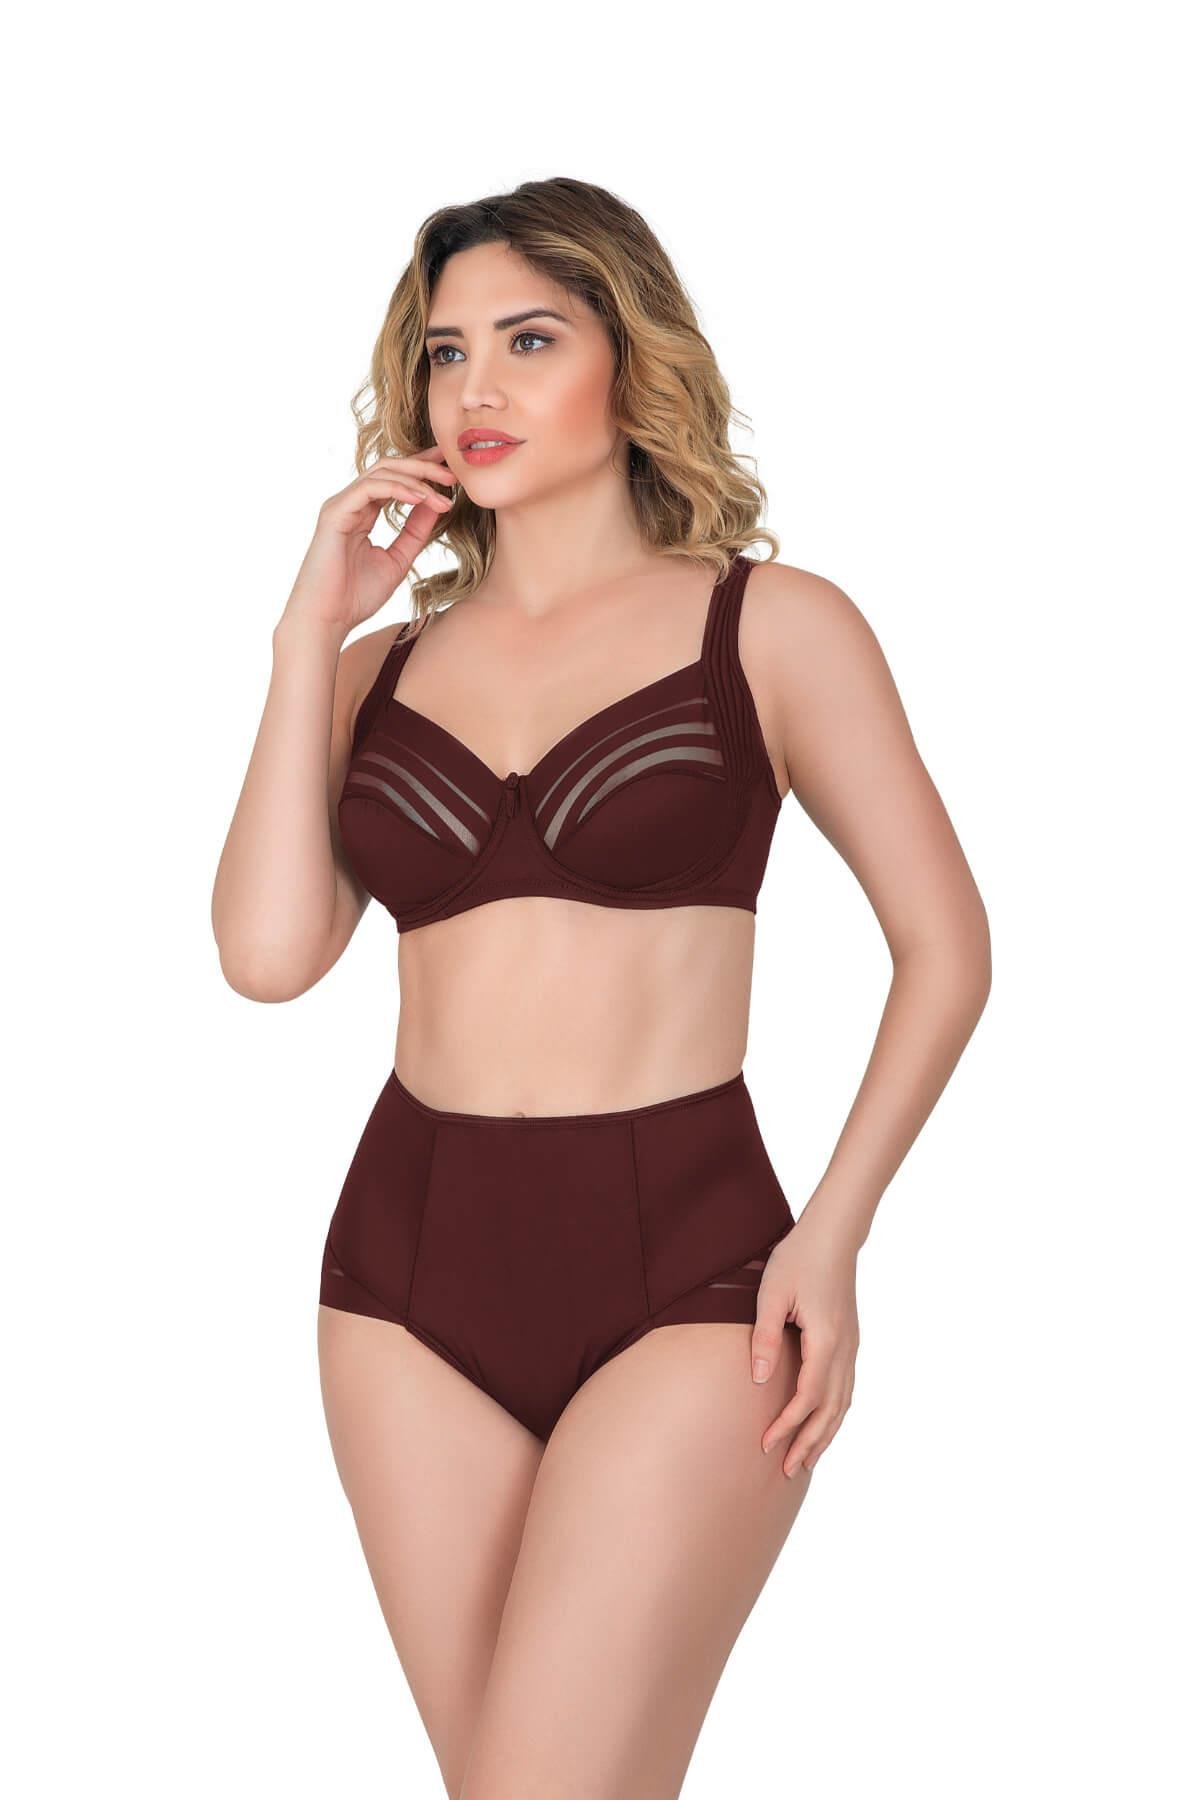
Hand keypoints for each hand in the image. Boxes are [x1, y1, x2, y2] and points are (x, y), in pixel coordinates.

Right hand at [279, 446, 458, 639]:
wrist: (327, 620)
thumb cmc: (355, 597)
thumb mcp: (397, 560)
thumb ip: (415, 533)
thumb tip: (436, 507)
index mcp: (362, 513)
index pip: (394, 480)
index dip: (422, 471)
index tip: (451, 473)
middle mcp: (350, 504)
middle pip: (389, 467)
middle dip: (423, 466)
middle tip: (453, 473)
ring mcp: (340, 506)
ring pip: (381, 473)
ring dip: (416, 478)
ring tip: (443, 491)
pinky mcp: (335, 514)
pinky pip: (370, 489)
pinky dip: (398, 489)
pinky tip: (421, 498)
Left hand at [752, 1210, 860, 1477]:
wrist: (832, 1235)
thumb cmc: (797, 1259)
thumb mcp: (771, 1294)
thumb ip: (764, 1337)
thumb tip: (758, 1380)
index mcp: (825, 1340)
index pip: (807, 1397)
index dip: (788, 1425)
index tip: (767, 1444)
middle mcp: (844, 1349)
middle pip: (830, 1410)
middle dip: (809, 1442)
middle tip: (787, 1469)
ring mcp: (852, 1346)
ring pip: (843, 1403)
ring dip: (826, 1434)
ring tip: (807, 1460)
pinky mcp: (851, 1340)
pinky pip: (847, 1388)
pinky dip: (837, 1413)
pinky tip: (826, 1423)